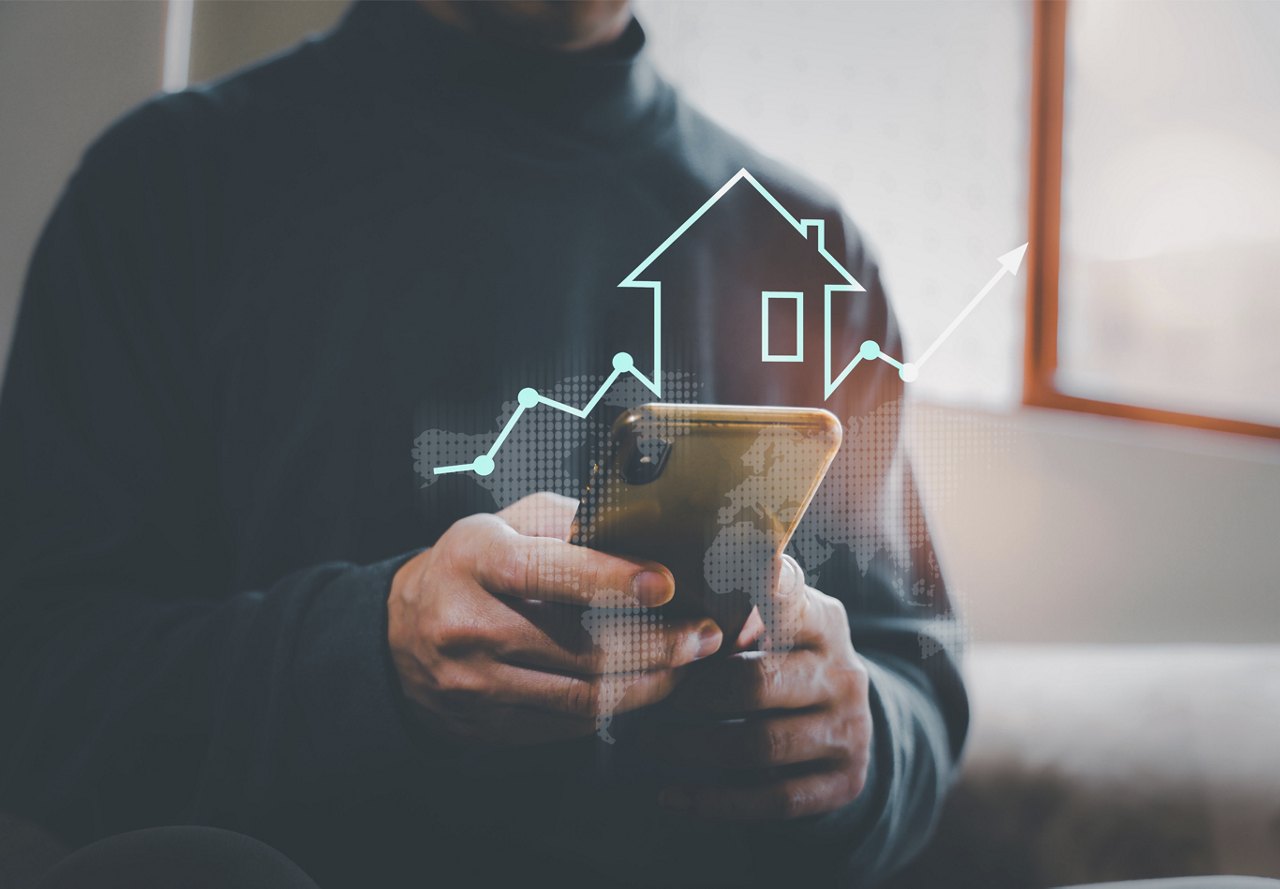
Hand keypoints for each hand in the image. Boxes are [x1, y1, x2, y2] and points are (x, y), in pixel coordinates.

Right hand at [388, 492, 723, 745]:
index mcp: (475, 560)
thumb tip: (647, 536)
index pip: (548, 571)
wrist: (399, 632)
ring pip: (583, 695)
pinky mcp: (487, 726)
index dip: (611, 578)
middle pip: (580, 646)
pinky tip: (645, 686)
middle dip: (658, 643)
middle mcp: (468, 624)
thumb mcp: (507, 523)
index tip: (666, 582)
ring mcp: (475, 684)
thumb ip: (572, 525)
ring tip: (688, 664)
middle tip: (706, 634)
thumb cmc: (471, 566)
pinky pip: (568, 724)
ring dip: (650, 682)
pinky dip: (616, 708)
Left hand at [653, 555, 871, 820]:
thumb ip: (735, 607)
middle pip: (758, 682)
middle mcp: (842, 672)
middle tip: (649, 699)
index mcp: (821, 620)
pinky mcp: (844, 781)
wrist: (841, 723)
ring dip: (693, 749)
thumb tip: (661, 597)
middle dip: (692, 695)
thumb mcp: (776, 622)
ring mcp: (848, 729)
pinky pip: (775, 799)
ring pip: (762, 745)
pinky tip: (673, 797)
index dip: (766, 590)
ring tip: (648, 744)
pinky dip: (716, 802)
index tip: (744, 576)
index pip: (791, 600)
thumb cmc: (781, 658)